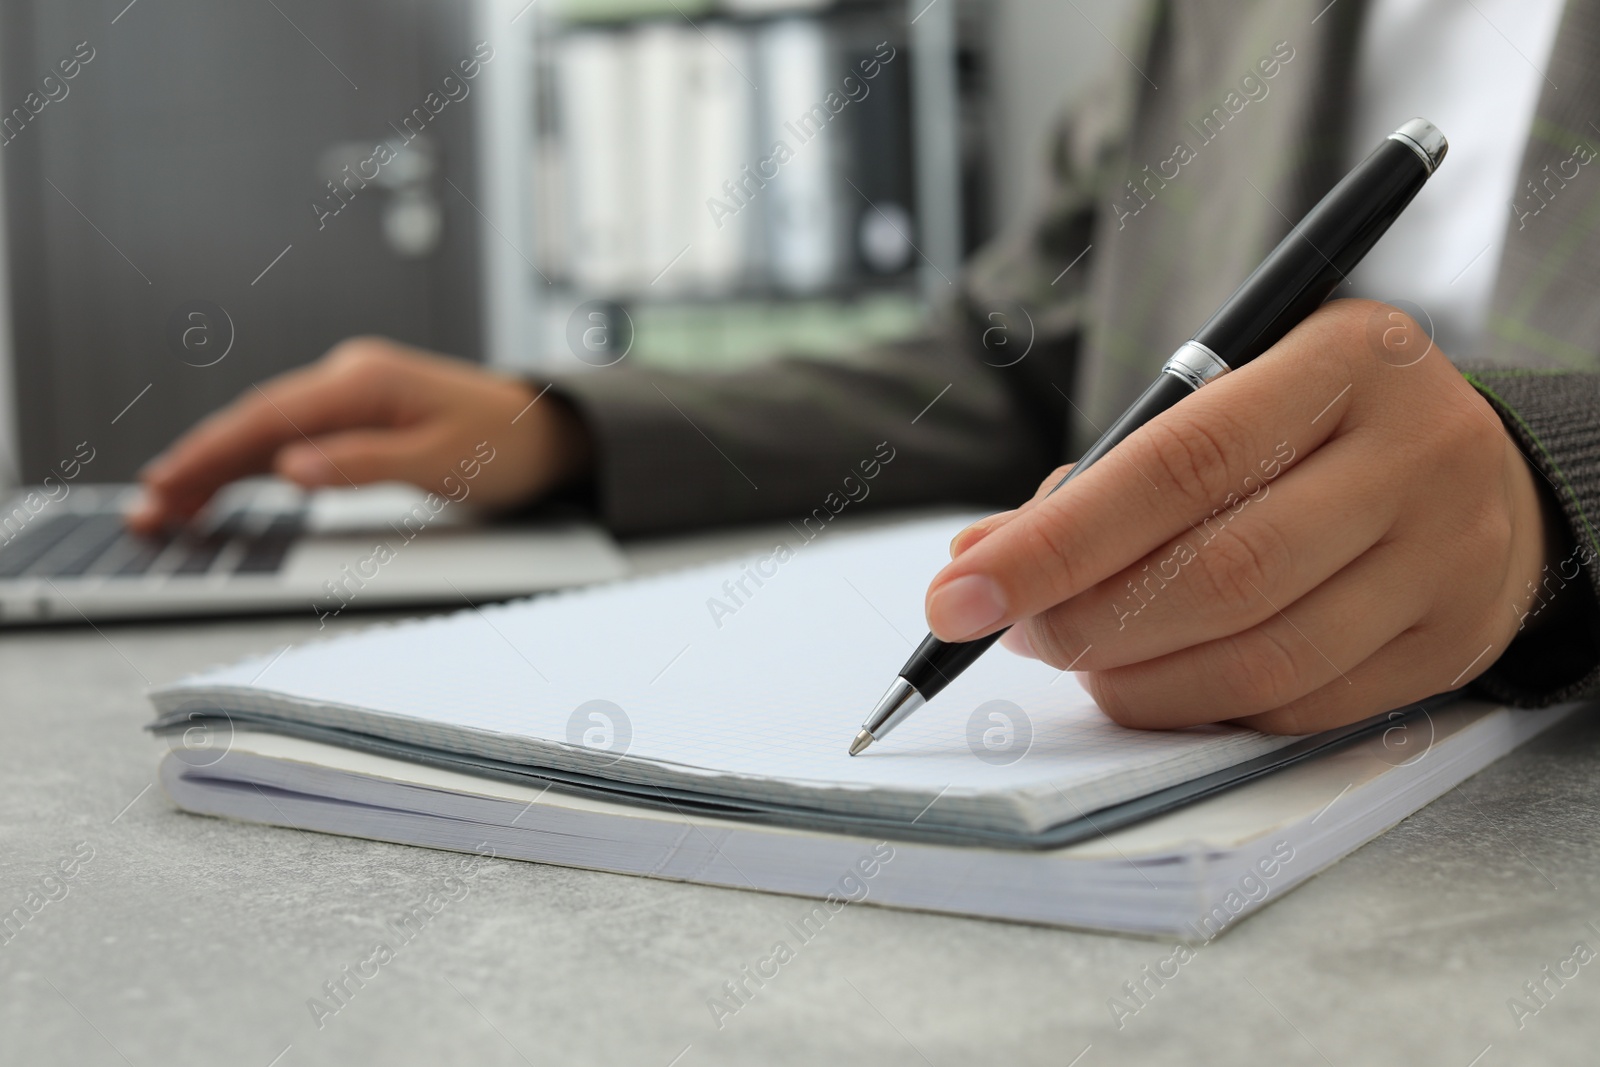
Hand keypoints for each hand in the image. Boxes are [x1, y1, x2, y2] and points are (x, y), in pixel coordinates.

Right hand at [128, 337, 591, 532]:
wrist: (545, 432)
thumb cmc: (503, 446)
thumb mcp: (439, 462)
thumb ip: (361, 465)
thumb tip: (289, 469)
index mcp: (363, 381)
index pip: (269, 418)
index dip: (212, 453)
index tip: (169, 484)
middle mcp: (349, 378)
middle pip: (255, 422)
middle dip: (197, 462)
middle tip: (149, 508)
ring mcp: (350, 394)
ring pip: (266, 431)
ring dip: (217, 466)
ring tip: (168, 506)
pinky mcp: (356, 415)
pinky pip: (291, 438)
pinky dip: (252, 464)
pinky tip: (219, 486)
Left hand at [924, 299, 1552, 733]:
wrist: (1484, 475)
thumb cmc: (1315, 430)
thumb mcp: (1232, 396)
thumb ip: (1112, 470)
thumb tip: (978, 561)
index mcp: (1344, 362)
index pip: (1179, 463)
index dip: (1057, 540)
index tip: (960, 589)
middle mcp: (1412, 457)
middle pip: (1221, 573)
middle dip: (1086, 619)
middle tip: (1017, 631)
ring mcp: (1444, 560)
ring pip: (1262, 658)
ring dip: (1137, 679)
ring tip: (1078, 660)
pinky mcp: (1448, 647)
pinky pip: (1299, 706)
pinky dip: (1203, 707)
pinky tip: (1156, 684)